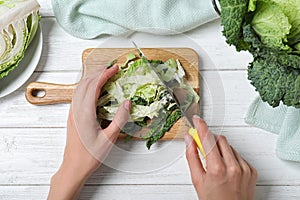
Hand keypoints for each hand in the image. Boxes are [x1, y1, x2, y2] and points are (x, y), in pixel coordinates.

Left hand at [48, 65, 130, 199]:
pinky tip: (93, 90)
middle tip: (110, 68)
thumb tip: (127, 103)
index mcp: (85, 113)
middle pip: (85, 84)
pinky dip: (86, 87)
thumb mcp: (109, 138)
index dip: (105, 75)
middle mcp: (76, 110)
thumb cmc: (90, 156)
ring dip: (91, 79)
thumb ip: (119, 119)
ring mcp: (72, 113)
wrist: (73, 167)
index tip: (114, 68)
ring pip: (80, 88)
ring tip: (102, 75)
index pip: (94, 86)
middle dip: (98, 73)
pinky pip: (78, 96)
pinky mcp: (72, 117)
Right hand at [185, 116, 256, 199]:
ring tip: (216, 165)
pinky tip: (227, 169)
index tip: (197, 119)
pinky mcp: (252, 171)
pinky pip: (239, 155)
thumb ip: (192, 157)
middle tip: (204, 147)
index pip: (207, 139)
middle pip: (220, 139)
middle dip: (211, 140)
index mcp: (217, 168)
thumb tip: (189, 140)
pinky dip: (231, 157)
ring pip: (230, 147)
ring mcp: (244, 168)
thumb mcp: (197, 180)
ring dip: (221, 150)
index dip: (201, 126)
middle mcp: (233, 166)